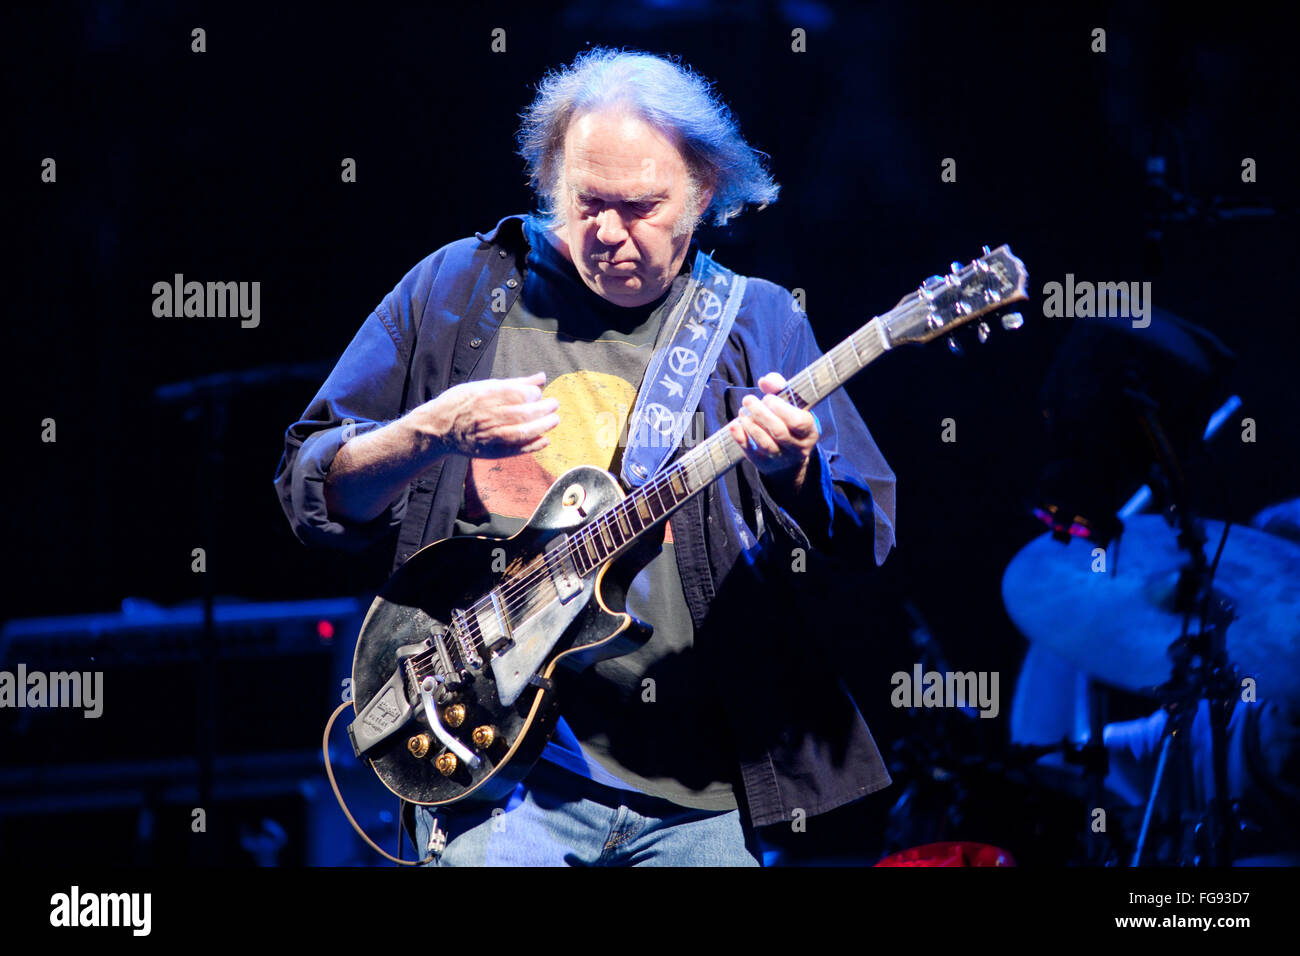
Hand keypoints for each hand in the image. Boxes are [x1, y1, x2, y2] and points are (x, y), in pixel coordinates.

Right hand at [407, 372, 559, 457]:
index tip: (539, 394)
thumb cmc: (461, 402)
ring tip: (554, 420)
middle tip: (554, 405)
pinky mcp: (490, 452)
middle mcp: (487, 416)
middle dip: (544, 409)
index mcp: (485, 396)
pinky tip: (545, 439)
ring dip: (543, 426)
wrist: (438, 428)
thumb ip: (514, 383)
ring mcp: (489, 435)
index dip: (534, 394)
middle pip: (524, 414)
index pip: (519, 395)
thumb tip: (541, 378)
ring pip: (522, 432)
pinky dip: (533, 446)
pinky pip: (515, 450)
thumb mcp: (483, 386)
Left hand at [726, 372, 819, 490]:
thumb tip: (765, 381)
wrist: (789, 458)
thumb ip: (780, 388)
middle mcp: (798, 448)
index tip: (767, 397)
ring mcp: (782, 459)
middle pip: (779, 432)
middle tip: (748, 400)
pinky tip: (734, 425)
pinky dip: (741, 438)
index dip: (780, 408)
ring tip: (742, 412)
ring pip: (765, 443)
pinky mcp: (765, 465)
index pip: (798, 421)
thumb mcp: (792, 405)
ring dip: (750, 425)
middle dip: (761, 413)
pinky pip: (751, 453)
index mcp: (809, 431)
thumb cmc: (789, 422)